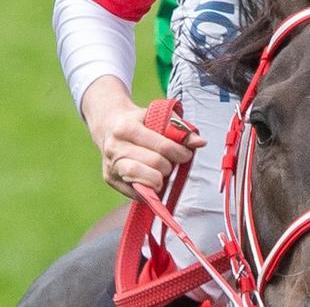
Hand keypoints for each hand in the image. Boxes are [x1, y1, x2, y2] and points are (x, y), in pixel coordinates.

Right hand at [81, 76, 205, 198]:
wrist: (109, 125)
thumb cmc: (140, 120)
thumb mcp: (159, 116)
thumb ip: (180, 128)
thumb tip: (200, 143)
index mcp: (127, 127)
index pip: (161, 146)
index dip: (179, 153)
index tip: (187, 155)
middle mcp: (115, 146)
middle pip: (152, 163)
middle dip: (169, 167)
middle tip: (173, 164)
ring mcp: (110, 163)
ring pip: (137, 177)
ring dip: (158, 180)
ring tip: (163, 175)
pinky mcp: (109, 178)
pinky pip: (131, 191)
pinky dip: (147, 190)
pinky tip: (154, 182)